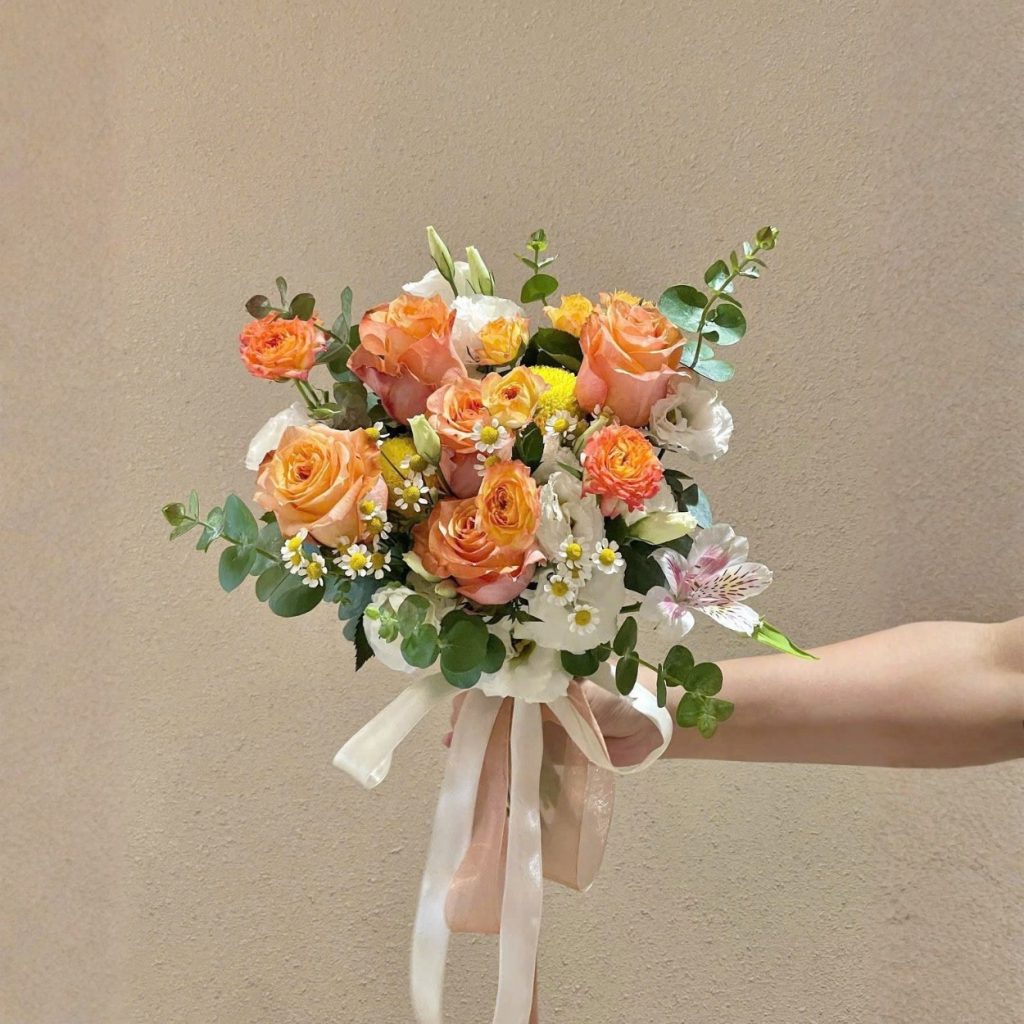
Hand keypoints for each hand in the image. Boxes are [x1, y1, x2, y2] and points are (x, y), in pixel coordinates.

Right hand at [443, 677, 663, 766]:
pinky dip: (493, 752)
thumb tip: (516, 698)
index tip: (461, 703)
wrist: (652, 734)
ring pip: (499, 723)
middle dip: (470, 712)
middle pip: (494, 698)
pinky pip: (514, 747)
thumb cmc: (626, 703)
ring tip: (455, 747)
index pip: (502, 673)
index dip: (479, 686)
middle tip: (453, 730)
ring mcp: (539, 718)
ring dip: (476, 733)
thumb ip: (557, 698)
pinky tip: (474, 762)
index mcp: (547, 670)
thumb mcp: (590, 697)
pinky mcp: (544, 743)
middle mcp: (537, 691)